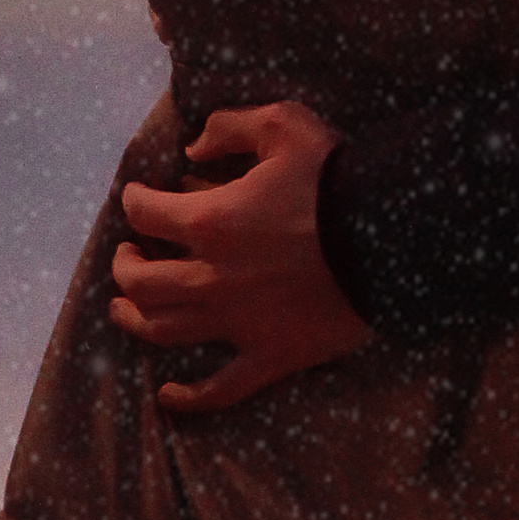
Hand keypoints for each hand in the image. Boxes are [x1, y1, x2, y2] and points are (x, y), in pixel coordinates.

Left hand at [109, 102, 371, 413]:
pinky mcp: (271, 356)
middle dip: (125, 264)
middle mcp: (211, 277)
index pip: (145, 213)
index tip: (138, 197)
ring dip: (134, 317)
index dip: (134, 201)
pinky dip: (188, 396)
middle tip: (129, 254)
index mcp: (210, 221)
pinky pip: (220, 388)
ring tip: (124, 307)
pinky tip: (167, 393)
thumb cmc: (337, 177)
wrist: (394, 237)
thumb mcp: (285, 124)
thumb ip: (230, 127)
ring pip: (163, 330)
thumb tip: (193, 148)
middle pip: (140, 280)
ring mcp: (239, 323)